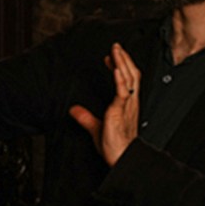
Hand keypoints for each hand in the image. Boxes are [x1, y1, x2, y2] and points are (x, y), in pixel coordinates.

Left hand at [69, 42, 141, 166]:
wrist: (122, 158)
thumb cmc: (114, 147)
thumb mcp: (96, 128)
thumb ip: (85, 118)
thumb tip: (73, 110)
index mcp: (127, 105)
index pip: (126, 80)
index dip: (120, 67)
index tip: (110, 58)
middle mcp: (130, 103)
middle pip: (131, 75)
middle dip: (124, 59)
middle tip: (115, 47)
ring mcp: (127, 106)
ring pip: (129, 78)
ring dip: (122, 62)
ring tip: (116, 50)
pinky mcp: (120, 111)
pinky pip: (123, 92)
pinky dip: (119, 78)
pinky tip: (115, 68)